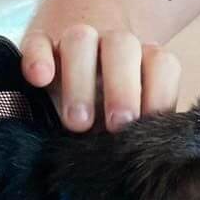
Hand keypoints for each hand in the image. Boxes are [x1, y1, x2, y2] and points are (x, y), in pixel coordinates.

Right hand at [21, 24, 181, 131]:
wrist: (70, 70)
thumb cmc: (108, 106)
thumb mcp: (128, 117)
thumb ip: (141, 129)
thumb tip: (150, 160)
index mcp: (143, 59)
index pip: (161, 64)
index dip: (159, 94)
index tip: (149, 128)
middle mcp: (112, 44)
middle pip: (122, 47)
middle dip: (122, 87)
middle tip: (116, 126)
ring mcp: (73, 39)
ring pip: (80, 39)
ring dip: (80, 80)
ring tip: (78, 123)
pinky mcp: (38, 41)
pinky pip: (38, 42)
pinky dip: (38, 58)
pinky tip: (39, 79)